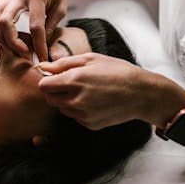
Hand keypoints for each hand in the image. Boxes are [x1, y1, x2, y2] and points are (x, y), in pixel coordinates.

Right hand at [0, 0, 69, 60]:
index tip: (42, 57)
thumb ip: (51, 27)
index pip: (35, 26)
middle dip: (12, 43)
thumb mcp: (61, 8)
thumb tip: (42, 48)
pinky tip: (5, 39)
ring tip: (12, 49)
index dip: (38, 45)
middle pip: (6, 22)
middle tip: (24, 54)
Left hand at [37, 53, 184, 129]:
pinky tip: (94, 101)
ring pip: (61, 108)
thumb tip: (44, 66)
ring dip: (66, 100)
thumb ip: (64, 63)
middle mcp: (75, 100)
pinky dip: (79, 109)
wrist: (141, 93)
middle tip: (72, 83)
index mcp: (74, 80)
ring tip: (86, 91)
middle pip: (49, 99)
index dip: (48, 80)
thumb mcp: (91, 59)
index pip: (43, 85)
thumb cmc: (117, 71)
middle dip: (55, 91)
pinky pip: (74, 117)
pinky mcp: (89, 124)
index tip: (57, 76)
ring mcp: (82, 115)